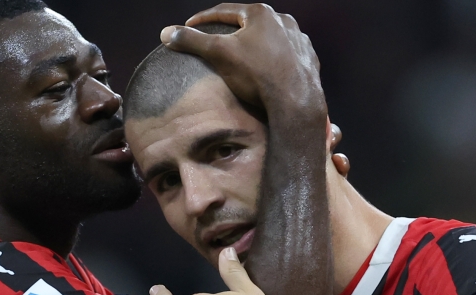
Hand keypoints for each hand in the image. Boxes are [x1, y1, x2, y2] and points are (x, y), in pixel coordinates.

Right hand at [161, 3, 324, 113]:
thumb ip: (192, 41)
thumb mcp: (219, 54)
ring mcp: (299, 39)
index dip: (203, 20)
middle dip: (232, 31)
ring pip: (271, 38)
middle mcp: (284, 20)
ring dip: (256, 44)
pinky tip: (268, 70)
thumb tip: (166, 33)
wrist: (295, 101)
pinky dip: (275, 59)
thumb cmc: (256, 74)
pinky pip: (287, 55)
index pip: (224, 11)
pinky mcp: (309, 58)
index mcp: (261, 13)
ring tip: (243, 57)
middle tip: (216, 41)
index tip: (189, 27)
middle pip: (249, 23)